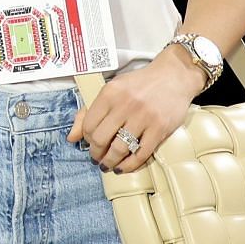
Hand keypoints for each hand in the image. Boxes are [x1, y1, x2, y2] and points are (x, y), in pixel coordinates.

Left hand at [67, 49, 201, 174]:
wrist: (172, 76)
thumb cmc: (139, 85)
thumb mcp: (111, 90)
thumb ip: (89, 111)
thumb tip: (71, 137)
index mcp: (110, 93)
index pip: (89, 124)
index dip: (86, 138)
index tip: (89, 143)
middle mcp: (125, 104)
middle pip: (101, 139)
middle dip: (96, 153)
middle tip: (97, 158)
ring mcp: (143, 117)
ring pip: (119, 149)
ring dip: (110, 162)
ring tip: (108, 164)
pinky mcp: (160, 129)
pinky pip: (141, 154)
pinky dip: (130, 165)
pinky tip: (124, 167)